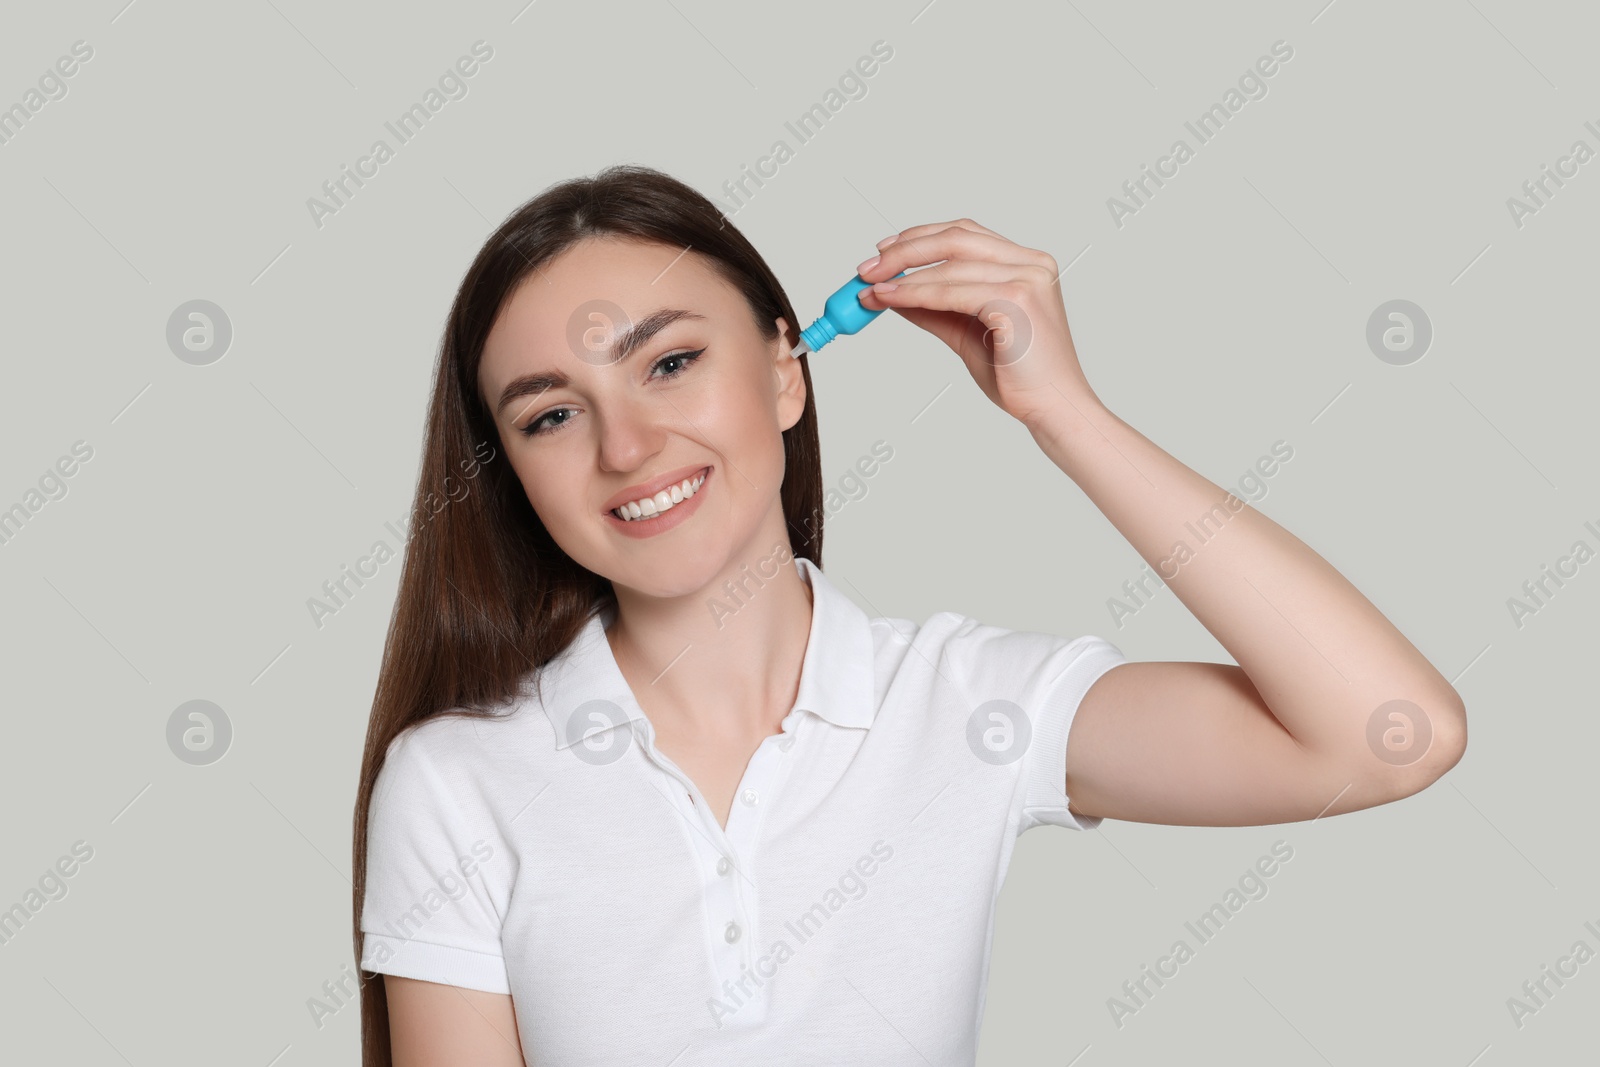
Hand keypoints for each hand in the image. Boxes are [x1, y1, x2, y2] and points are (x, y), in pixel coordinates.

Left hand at [855, 218, 1101, 428]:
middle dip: (904, 251)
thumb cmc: (1018, 376)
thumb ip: (934, 308)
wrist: (1052, 409)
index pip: (965, 234)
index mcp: (1026, 263)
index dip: (920, 238)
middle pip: (956, 238)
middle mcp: (1032, 263)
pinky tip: (891, 300)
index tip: (883, 251)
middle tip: (867, 268)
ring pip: (950, 265)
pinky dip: (916, 294)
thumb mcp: (966, 332)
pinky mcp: (1017, 301)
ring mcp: (1028, 279)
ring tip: (871, 288)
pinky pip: (953, 293)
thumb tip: (891, 291)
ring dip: (902, 275)